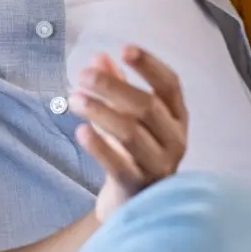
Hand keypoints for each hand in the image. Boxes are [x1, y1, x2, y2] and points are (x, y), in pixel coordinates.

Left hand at [72, 46, 187, 221]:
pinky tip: (80, 130)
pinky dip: (98, 146)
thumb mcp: (129, 117)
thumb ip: (117, 87)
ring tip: (73, 98)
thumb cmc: (133, 152)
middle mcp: (175, 140)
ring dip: (100, 111)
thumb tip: (99, 57)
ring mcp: (159, 165)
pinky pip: (118, 164)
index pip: (170, 85)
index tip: (125, 49)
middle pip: (146, 106)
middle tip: (83, 75)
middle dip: (112, 86)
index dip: (149, 65)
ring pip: (131, 133)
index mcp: (177, 117)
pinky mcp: (138, 186)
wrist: (134, 202)